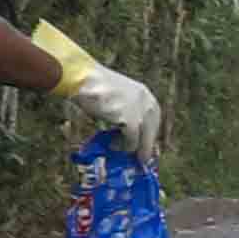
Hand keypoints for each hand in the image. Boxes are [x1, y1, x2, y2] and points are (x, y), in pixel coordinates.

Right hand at [24, 20, 161, 158]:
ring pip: (143, 140)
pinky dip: (123, 147)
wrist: (84, 78)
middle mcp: (148, 103)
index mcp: (146, 95)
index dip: (149, 137)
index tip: (144, 148)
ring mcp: (140, 111)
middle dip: (145, 148)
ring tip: (116, 148)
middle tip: (139, 159)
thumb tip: (134, 135)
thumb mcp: (119, 97)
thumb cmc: (96, 87)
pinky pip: (132, 141)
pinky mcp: (131, 120)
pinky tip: (112, 145)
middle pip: (152, 133)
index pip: (154, 122)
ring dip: (131, 148)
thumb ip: (128, 112)